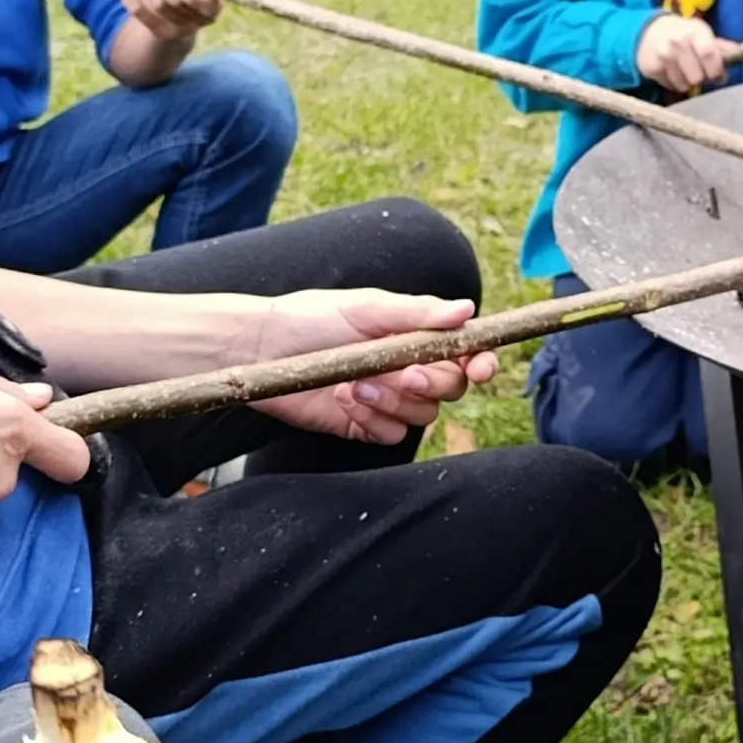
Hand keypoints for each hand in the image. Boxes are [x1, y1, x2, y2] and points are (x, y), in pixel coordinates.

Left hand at [245, 289, 497, 442]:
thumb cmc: (311, 318)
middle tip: (402, 374)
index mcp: (414, 336)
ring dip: (393, 402)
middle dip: (432, 384)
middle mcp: (407, 369)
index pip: (464, 353)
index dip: (480, 362)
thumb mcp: (366, 307)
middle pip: (451, 389)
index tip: (480, 368)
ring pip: (422, 416)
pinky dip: (372, 421)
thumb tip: (466, 309)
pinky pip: (391, 435)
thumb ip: (417, 312)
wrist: (262, 351)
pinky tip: (344, 401)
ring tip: (355, 384)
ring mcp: (387, 400)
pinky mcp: (363, 425)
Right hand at [636, 13, 726, 95]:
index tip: (717, 75)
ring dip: (687, 82)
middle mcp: (677, 42)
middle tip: (699, 71)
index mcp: (695, 32)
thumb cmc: (684, 33)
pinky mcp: (652, 68)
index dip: (715, 70)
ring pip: (684, 85)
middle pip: (697, 77)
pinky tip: (672, 71)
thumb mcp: (702, 33)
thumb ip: (722, 47)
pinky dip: (674, 83)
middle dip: (701, 77)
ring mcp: (663, 56)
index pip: (709, 54)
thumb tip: (741, 55)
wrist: (650, 31)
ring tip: (685, 71)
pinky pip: (670, 86)